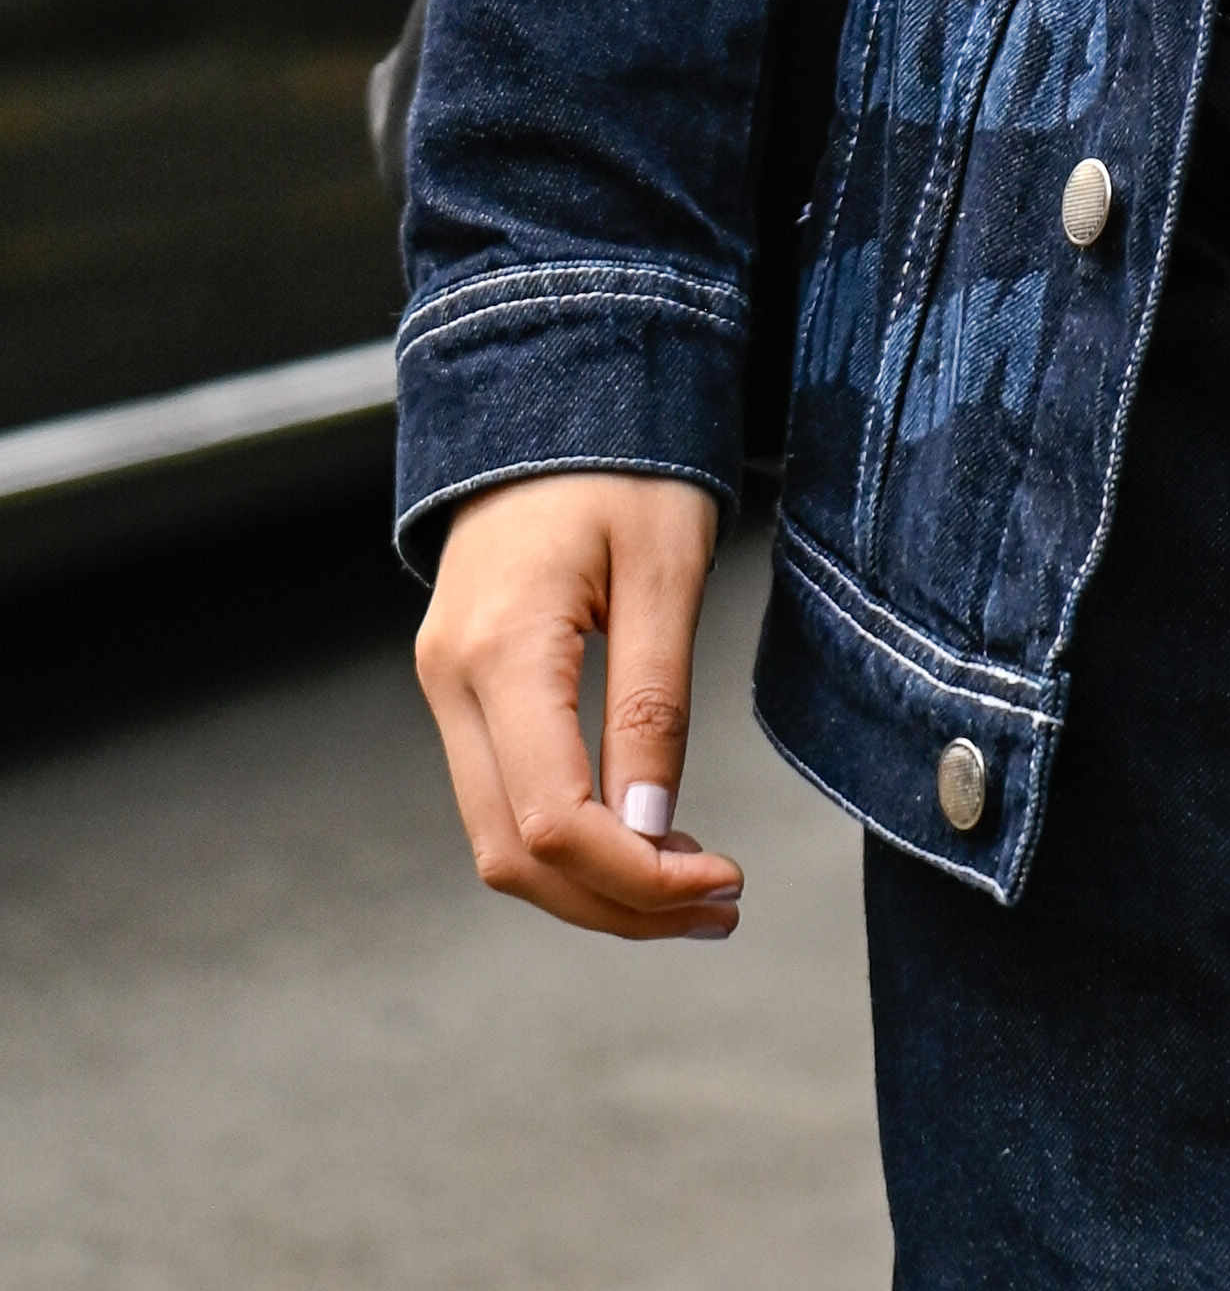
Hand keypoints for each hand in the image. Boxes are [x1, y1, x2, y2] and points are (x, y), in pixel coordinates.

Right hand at [414, 473, 743, 940]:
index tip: (722, 881)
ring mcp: (445, 686)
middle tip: (721, 907)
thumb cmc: (624, 458)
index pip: (552, 819)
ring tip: (695, 890)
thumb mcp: (666, 565)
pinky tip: (645, 837)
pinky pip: (503, 795)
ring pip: (500, 838)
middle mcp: (450, 681)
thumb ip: (655, 700)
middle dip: (617, 903)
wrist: (551, 383)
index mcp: (499, 651)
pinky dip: (571, 839)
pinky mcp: (464, 685)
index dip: (637, 877)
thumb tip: (653, 827)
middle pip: (513, 853)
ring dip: (594, 884)